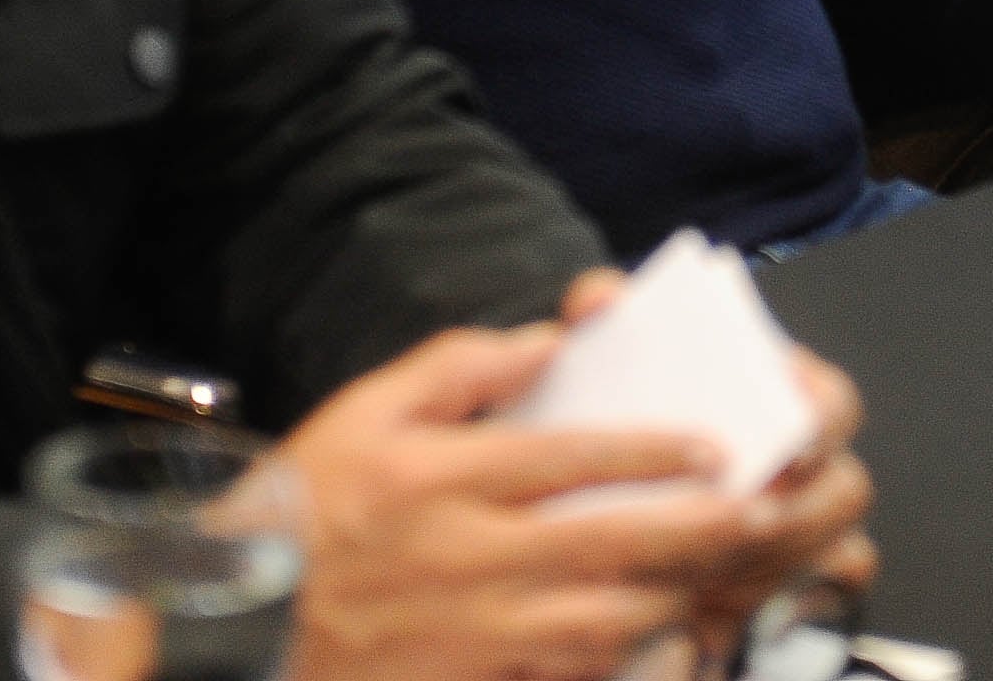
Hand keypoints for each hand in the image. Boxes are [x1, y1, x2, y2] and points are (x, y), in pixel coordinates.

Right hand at [270, 316, 851, 680]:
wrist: (233, 621)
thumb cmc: (303, 503)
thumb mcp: (365, 409)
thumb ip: (458, 366)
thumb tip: (545, 344)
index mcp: (443, 478)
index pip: (570, 457)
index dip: (652, 450)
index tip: (713, 445)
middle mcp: (467, 555)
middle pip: (607, 540)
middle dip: (696, 526)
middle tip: (760, 512)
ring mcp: (471, 630)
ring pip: (600, 619)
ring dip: (670, 596)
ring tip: (718, 574)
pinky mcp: (467, 680)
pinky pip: (561, 674)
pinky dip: (612, 659)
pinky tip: (652, 640)